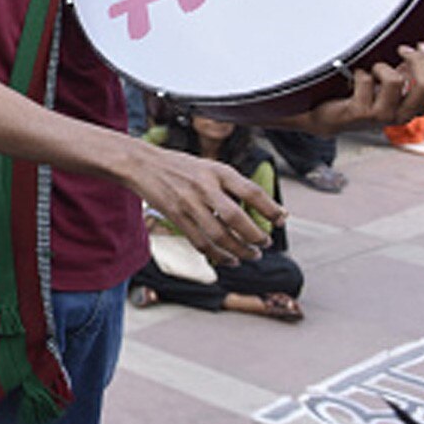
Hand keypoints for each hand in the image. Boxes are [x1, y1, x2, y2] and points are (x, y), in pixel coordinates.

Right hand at [124, 140, 281, 266]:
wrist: (142, 164)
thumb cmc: (178, 166)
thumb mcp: (208, 166)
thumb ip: (230, 184)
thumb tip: (260, 207)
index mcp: (216, 170)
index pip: (251, 192)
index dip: (270, 208)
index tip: (281, 219)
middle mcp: (204, 186)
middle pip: (237, 219)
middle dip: (256, 237)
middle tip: (265, 244)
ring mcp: (189, 203)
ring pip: (220, 236)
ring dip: (241, 251)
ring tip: (251, 254)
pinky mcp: (177, 217)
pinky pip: (202, 243)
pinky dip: (219, 256)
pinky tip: (229, 259)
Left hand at [290, 38, 423, 135]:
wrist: (331, 116)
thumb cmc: (364, 94)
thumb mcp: (393, 79)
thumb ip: (413, 64)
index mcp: (417, 106)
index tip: (421, 46)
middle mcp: (405, 114)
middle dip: (417, 60)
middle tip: (401, 49)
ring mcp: (384, 116)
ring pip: (394, 80)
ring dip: (381, 67)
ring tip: (372, 70)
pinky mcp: (362, 113)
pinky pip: (365, 80)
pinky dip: (359, 72)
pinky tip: (355, 77)